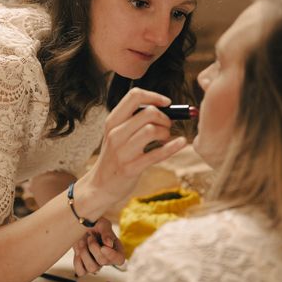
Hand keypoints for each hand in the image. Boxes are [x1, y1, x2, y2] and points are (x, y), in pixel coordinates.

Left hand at [72, 217, 124, 275]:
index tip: (103, 247)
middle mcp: (107, 259)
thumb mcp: (103, 224)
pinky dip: (77, 261)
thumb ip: (107, 233)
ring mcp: (96, 265)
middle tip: (90, 236)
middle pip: (103, 262)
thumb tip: (109, 244)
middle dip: (93, 247)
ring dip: (84, 253)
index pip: (119, 259)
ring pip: (92, 268)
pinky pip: (81, 271)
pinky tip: (78, 252)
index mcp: (116, 249)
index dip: (111, 255)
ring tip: (82, 242)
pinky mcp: (84, 268)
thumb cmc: (95, 224)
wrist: (81, 226)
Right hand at [81, 87, 186, 203]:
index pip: (134, 96)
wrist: (100, 186)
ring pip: (152, 130)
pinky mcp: (131, 168)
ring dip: (165, 133)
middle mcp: (115, 133)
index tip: (166, 103)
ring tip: (165, 138)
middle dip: (164, 117)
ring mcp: (122, 151)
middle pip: (148, 112)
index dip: (154, 96)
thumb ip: (134, 120)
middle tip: (167, 126)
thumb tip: (165, 107)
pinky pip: (156, 154)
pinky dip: (173, 147)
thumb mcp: (117, 134)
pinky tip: (181, 142)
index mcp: (112, 121)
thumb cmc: (115, 156)